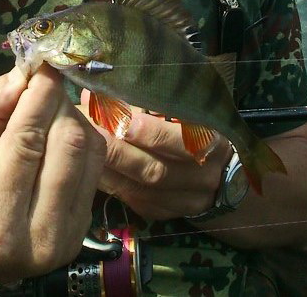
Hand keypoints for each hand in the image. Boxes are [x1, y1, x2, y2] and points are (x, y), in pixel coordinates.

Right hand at [0, 66, 105, 293]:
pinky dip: (79, 138)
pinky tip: (55, 133)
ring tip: (44, 109)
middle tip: (39, 85)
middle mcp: (40, 239)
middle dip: (56, 103)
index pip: (27, 143)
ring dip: (71, 116)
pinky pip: (95, 166)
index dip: (37, 95)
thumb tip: (18, 76)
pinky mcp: (82, 229)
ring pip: (90, 150)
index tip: (40, 63)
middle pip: (69, 143)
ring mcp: (67, 238)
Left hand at [81, 93, 230, 220]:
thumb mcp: (185, 111)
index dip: (152, 133)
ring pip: (141, 190)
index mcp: (212, 143)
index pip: (182, 142)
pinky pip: (136, 202)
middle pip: (156, 170)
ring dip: (108, 170)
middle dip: (118, 151)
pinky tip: (93, 170)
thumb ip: (145, 101)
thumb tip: (99, 92)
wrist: (223, 172)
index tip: (123, 120)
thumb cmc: (198, 128)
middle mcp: (203, 177)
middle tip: (89, 133)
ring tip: (83, 150)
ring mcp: (185, 201)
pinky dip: (112, 185)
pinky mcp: (166, 213)